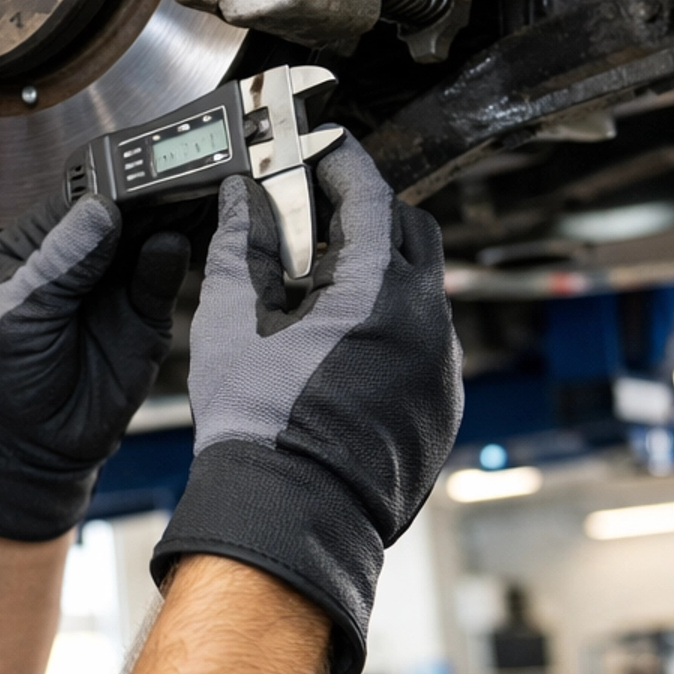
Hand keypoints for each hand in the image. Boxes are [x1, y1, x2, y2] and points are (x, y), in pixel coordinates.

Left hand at [0, 192, 189, 540]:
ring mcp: (117, 284)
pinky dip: (181, 256)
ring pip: (154, 235)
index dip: (111, 180)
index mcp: (39, 242)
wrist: (27, 446)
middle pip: (127, 209)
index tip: (139, 164)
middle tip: (181, 170)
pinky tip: (184, 240)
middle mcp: (83, 255)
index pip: (82, 196)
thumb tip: (102, 209)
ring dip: (175, 213)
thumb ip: (62, 263)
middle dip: (153, 192)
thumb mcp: (18, 314)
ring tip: (197, 193)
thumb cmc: (0, 376)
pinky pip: (167, 278)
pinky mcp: (146, 316)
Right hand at [152, 138, 461, 673]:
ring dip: (380, 277)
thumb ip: (240, 249)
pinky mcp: (441, 410)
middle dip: (367, 217)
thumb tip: (242, 200)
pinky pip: (427, 347)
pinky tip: (343, 349)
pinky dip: (392, 330)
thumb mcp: (231, 325)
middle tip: (316, 221)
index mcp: (378, 293)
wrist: (289, 522)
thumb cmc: (258, 428)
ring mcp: (442, 370)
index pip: (371, 196)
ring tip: (321, 293)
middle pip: (411, 236)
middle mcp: (428, 324)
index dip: (342, 165)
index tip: (320, 151)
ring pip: (423, 294)